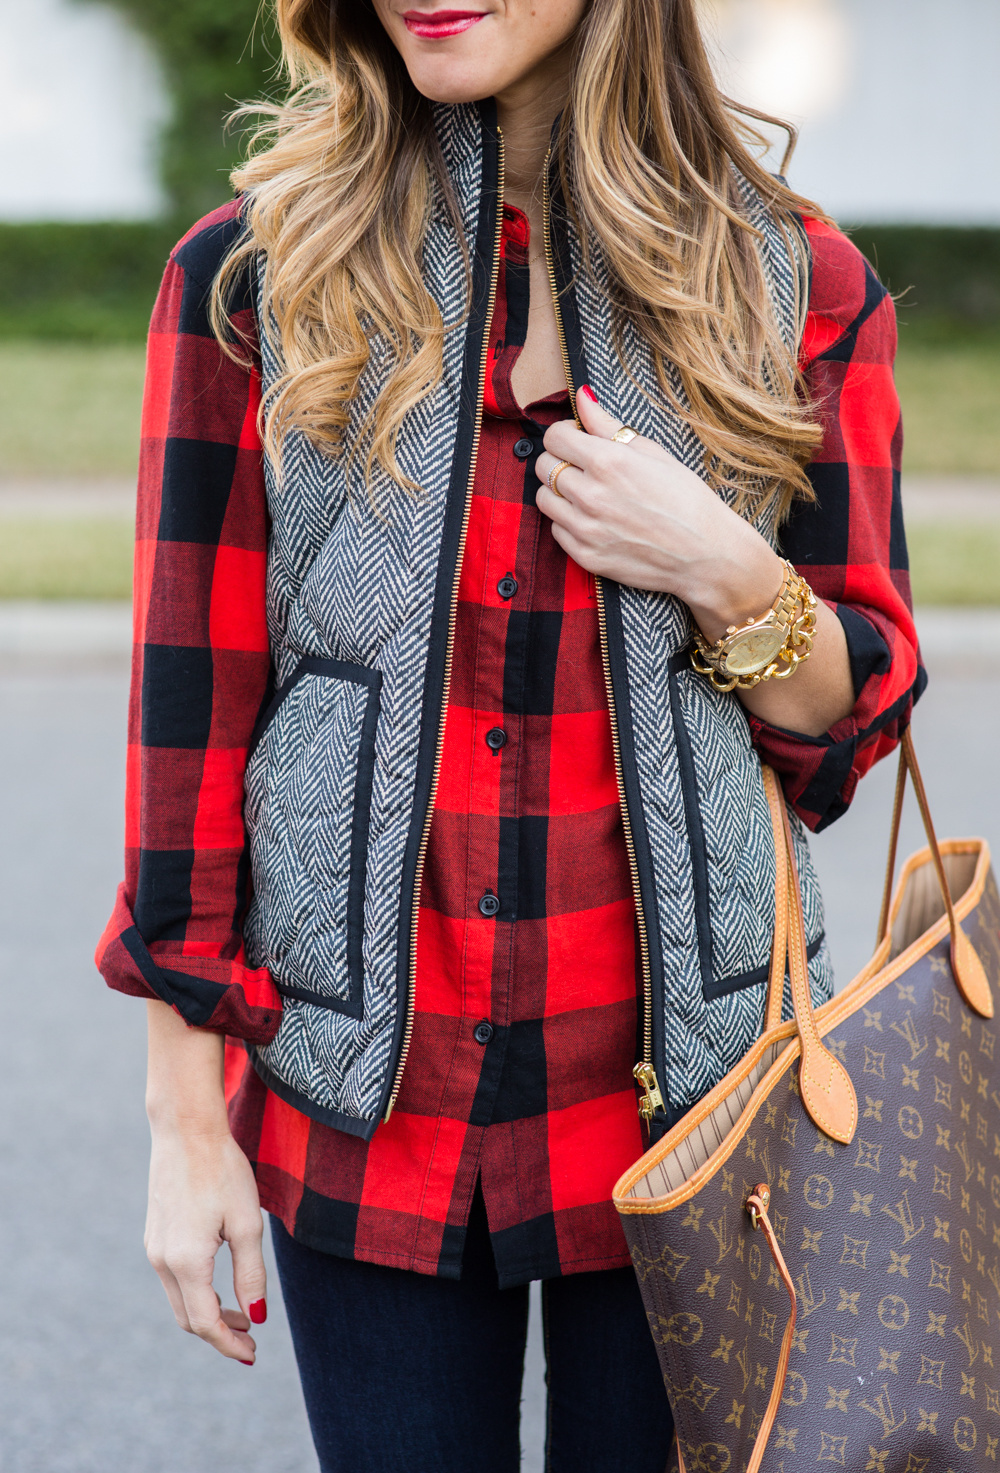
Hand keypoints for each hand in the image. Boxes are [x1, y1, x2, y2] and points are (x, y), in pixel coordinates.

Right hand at [145, 1123, 266, 1363]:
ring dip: (209, 1314)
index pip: (206, 1323)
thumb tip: (258, 1316)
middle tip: (252, 1340)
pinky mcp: (155, 1236)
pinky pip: (173, 1280)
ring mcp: (154, 1249)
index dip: (229, 1343)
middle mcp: (162, 1261)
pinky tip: (220, 1288)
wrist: (186, 1132)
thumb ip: (251, 1274)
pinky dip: (197, 1293)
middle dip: (220, 1334)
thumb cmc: (222, 1171)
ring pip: (180, 1300)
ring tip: (243, 1315)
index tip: (253, 1355)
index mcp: (186, 1262)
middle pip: (189, 1318)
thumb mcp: (246, 1223)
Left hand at [534, 385, 783, 642]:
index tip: (576, 440)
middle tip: (581, 467)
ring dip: (559, 492)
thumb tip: (582, 397)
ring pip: (544, 499)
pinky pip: (556, 531)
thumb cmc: (686, 499)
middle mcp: (590, 495)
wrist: (705, 554)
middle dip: (558, 461)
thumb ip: (608, 426)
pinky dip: (568, 522)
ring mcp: (586, 528)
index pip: (553, 438)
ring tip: (586, 493)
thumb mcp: (652, 453)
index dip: (564, 435)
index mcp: (607, 461)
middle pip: (543, 467)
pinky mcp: (586, 556)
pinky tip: (593, 519)